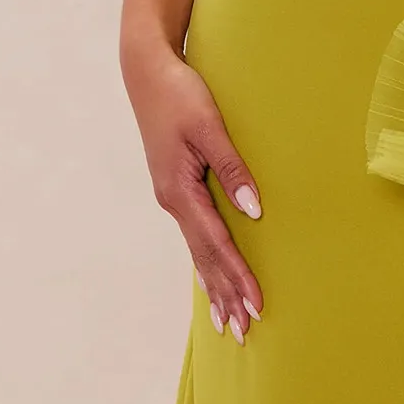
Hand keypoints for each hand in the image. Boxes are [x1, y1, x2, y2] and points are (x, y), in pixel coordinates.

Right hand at [123, 41, 264, 343]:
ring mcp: (172, 196)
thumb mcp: (209, 127)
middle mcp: (173, 201)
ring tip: (226, 321)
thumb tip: (254, 210)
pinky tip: (211, 275)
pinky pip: (195, 234)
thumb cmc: (181, 94)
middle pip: (204, 258)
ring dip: (214, 285)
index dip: (237, 276)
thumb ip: (232, 167)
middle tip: (243, 332)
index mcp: (180, 191)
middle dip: (224, 294)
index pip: (215, 245)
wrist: (147, 71)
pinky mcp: (176, 186)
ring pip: (198, 250)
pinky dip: (206, 260)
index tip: (255, 305)